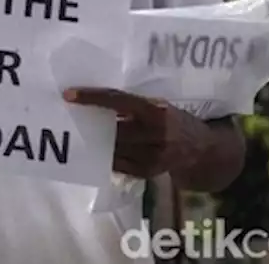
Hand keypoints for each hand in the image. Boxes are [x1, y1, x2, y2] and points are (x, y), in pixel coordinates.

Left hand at [64, 87, 210, 178]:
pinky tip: (91, 148)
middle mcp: (155, 134)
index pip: (119, 100)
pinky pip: (117, 163)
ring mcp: (152, 157)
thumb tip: (97, 97)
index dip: (92, 98)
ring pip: (111, 148)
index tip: (68, 94)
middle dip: (89, 124)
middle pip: (112, 129)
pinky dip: (103, 155)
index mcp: (157, 111)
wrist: (203, 150)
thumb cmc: (175, 121)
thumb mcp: (160, 106)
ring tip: (72, 132)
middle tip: (66, 115)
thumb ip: (135, 104)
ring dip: (91, 141)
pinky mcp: (146, 173)